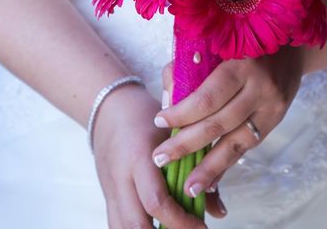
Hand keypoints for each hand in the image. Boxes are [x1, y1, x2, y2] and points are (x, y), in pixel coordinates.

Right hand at [92, 82, 208, 228]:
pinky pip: (117, 225)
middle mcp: (121, 177)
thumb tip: (219, 211)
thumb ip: (197, 169)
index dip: (180, 221)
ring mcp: (110, 189)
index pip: (156, 201)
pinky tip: (155, 228)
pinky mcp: (107, 196)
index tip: (201, 227)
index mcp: (139, 157)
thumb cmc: (146, 117)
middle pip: (136, 224)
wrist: (110, 109)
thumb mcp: (174, 134)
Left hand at [151, 45, 304, 204]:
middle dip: (186, 144)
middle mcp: (260, 88)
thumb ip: (189, 71)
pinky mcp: (276, 121)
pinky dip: (227, 165)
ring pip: (236, 143)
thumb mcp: (218, 46)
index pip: (208, 96)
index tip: (159, 121)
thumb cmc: (243, 44)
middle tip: (160, 158)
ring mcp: (272, 108)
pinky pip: (247, 147)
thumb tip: (168, 103)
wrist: (291, 48)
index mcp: (241, 65)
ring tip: (189, 187)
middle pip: (219, 124)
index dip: (182, 113)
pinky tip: (211, 180)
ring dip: (210, 168)